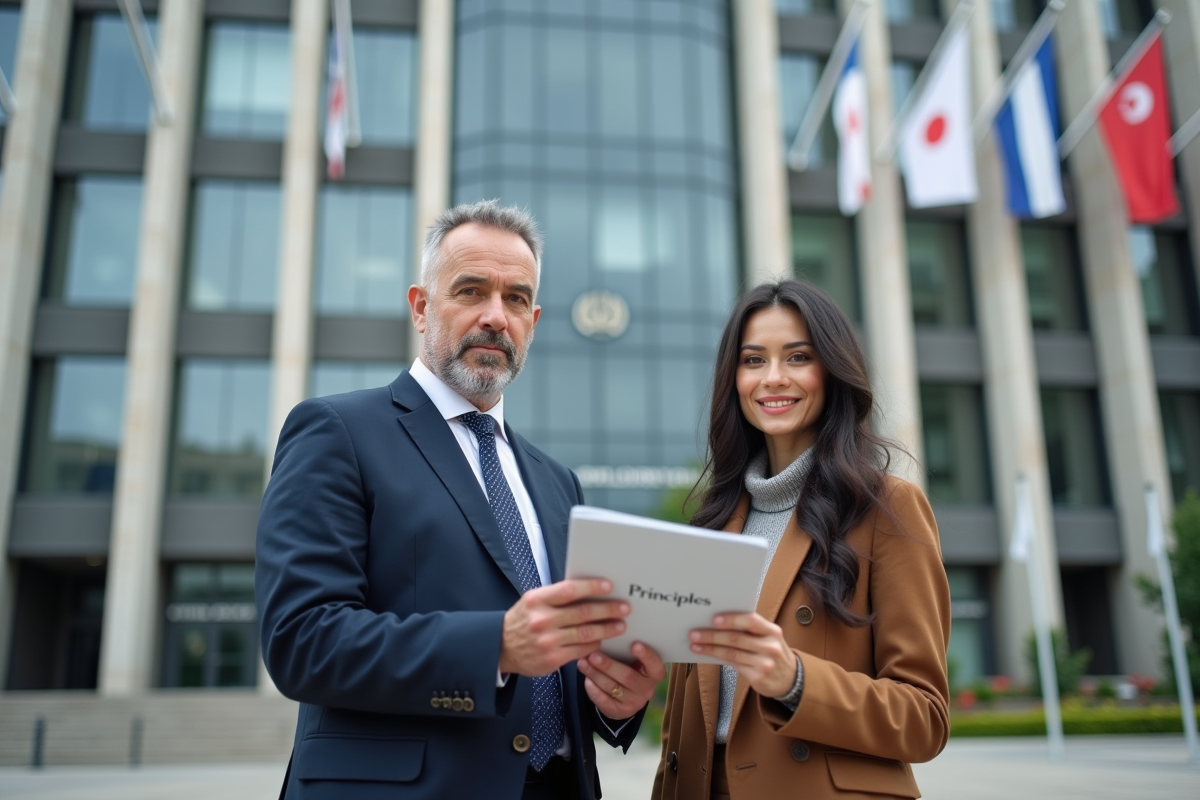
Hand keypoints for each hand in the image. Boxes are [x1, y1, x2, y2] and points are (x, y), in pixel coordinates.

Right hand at [499, 579, 630, 676]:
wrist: (500, 648)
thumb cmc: (523, 620)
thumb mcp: (533, 602)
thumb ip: (557, 596)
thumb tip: (589, 590)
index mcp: (537, 600)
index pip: (569, 590)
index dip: (591, 587)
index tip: (609, 585)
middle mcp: (542, 620)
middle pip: (582, 613)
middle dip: (607, 610)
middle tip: (624, 608)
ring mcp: (547, 641)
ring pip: (585, 634)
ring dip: (607, 629)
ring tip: (620, 625)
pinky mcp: (552, 659)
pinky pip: (580, 651)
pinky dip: (594, 645)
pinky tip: (603, 640)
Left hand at [578, 642, 666, 718]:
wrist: (626, 698)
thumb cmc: (629, 668)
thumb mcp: (634, 661)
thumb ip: (626, 650)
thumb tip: (609, 633)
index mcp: (654, 673)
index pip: (655, 665)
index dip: (646, 656)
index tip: (635, 644)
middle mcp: (646, 689)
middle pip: (627, 676)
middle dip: (608, 665)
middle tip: (593, 655)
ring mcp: (633, 702)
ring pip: (612, 687)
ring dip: (595, 674)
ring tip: (583, 662)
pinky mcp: (619, 711)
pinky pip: (603, 700)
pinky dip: (593, 689)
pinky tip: (586, 678)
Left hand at [689, 613, 797, 698]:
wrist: (790, 678)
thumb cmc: (772, 651)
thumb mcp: (769, 637)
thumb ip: (750, 629)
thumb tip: (718, 622)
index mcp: (772, 631)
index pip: (751, 621)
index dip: (732, 619)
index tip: (714, 619)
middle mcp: (770, 646)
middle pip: (736, 638)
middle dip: (712, 635)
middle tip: (694, 633)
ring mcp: (764, 663)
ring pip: (731, 653)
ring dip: (710, 648)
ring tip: (695, 644)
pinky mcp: (758, 677)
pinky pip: (733, 664)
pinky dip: (717, 658)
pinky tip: (707, 654)